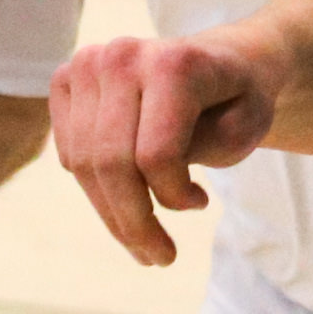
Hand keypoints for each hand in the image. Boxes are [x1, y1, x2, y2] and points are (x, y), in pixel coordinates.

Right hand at [49, 31, 276, 263]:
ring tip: (145, 243)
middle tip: (161, 258)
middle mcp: (122, 55)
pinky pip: (71, 154)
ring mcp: (88, 64)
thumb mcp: (246, 129)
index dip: (173, 196)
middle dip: (134, 223)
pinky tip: (127, 197)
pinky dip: (96, 188)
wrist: (220, 60)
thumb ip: (201, 151)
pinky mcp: (66, 79)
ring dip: (112, 215)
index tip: (201, 204)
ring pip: (84, 165)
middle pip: (111, 163)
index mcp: (174, 61)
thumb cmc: (238, 99)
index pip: (155, 154)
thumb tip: (149, 181)